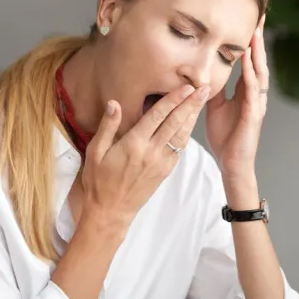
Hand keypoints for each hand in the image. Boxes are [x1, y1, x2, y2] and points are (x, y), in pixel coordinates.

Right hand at [82, 84, 209, 227]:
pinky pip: (179, 149)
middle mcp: (151, 152)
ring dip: (193, 116)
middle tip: (204, 88)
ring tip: (202, 100)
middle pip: (176, 123)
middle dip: (191, 104)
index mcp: (134, 144)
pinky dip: (187, 133)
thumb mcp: (95, 152)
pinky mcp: (165, 171)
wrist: (111, 211)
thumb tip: (115, 103)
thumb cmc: (99, 180)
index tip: (186, 87)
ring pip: (182, 135)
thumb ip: (107, 126)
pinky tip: (191, 122)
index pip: (158, 116)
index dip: (173, 100)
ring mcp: (161, 162)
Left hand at [206, 15, 268, 181]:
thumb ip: (212, 87)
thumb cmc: (225, 136)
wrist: (231, 163)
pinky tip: (249, 63)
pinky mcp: (253, 115)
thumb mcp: (214, 106)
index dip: (250, 40)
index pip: (249, 60)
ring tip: (256, 32)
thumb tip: (201, 71)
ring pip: (259, 72)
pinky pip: (253, 92)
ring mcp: (256, 103)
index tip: (250, 19)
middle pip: (259, 60)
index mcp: (246, 90)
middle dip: (258, 38)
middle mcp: (255, 94)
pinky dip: (251, 76)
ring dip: (257, 52)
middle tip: (260, 16)